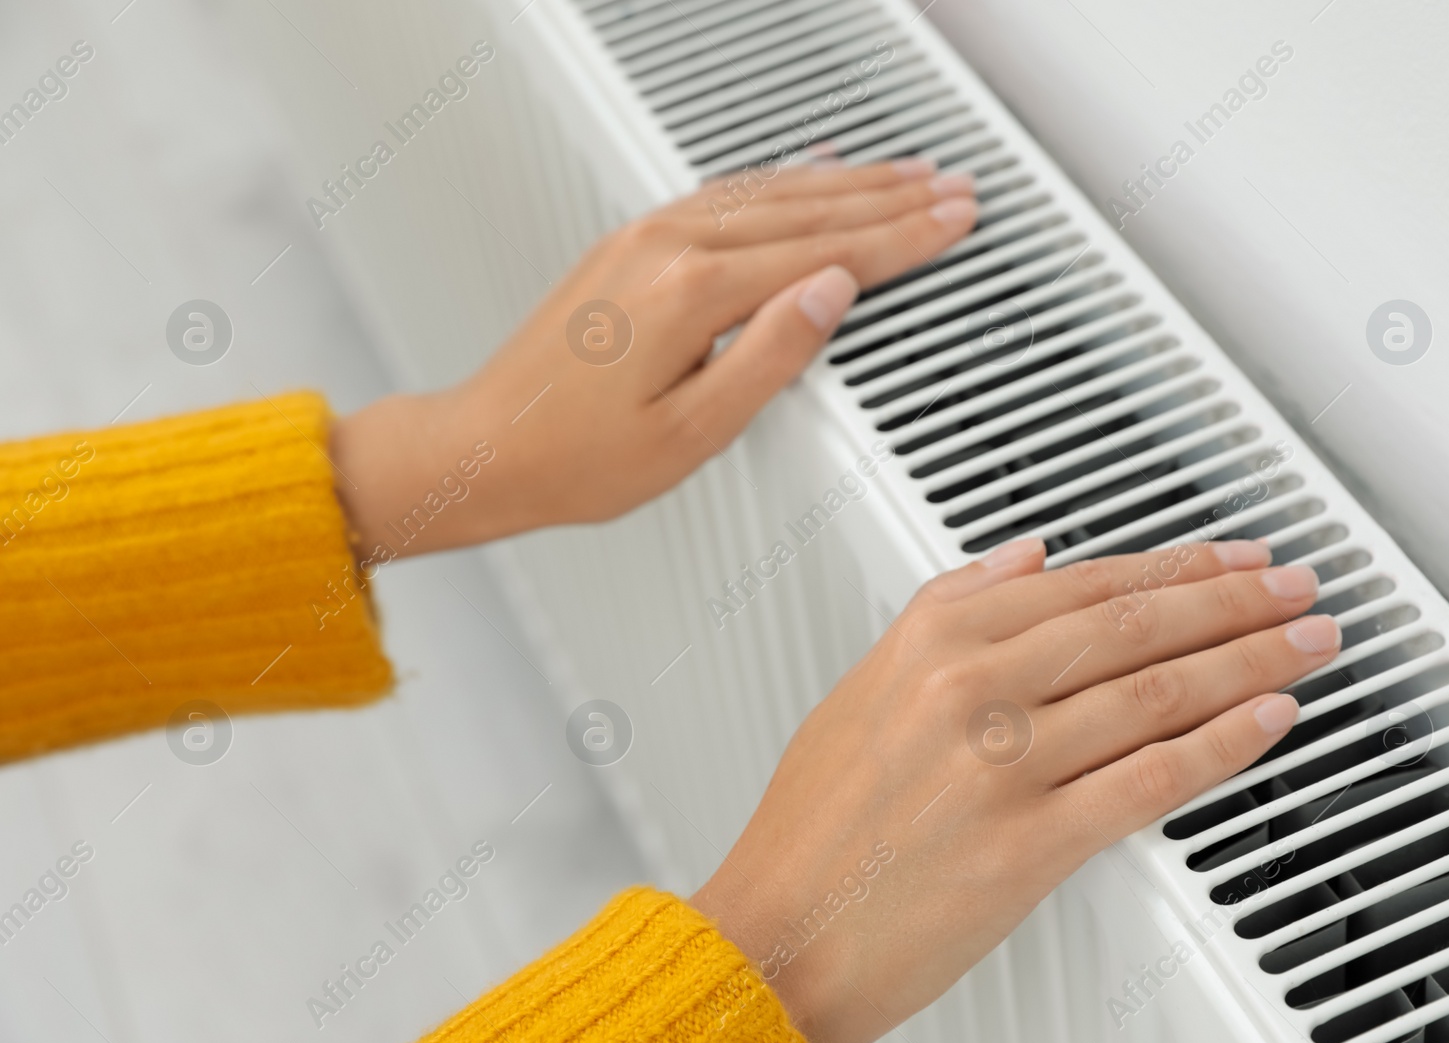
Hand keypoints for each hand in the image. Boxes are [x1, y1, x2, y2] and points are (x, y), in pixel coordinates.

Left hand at [328, 159, 977, 557]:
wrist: (487, 446)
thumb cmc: (576, 457)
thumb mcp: (693, 432)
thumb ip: (771, 356)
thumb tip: (833, 294)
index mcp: (692, 293)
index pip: (827, 251)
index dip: (902, 238)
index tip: (953, 220)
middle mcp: (668, 248)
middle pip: (807, 207)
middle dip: (891, 197)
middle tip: (952, 189)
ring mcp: (645, 238)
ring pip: (770, 190)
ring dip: (846, 179)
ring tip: (905, 174)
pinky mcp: (630, 245)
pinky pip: (727, 192)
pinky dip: (783, 179)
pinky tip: (807, 171)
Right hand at [689, 538, 1341, 1042]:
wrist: (778, 936)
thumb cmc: (815, 827)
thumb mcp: (862, 687)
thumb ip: (948, 609)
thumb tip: (1030, 558)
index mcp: (932, 639)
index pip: (1086, 582)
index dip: (1177, 566)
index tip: (1231, 559)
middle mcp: (971, 687)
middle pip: (1136, 624)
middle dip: (1236, 600)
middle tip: (1294, 587)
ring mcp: (1004, 763)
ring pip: (1158, 690)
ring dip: (1250, 660)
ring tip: (1304, 644)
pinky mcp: (1032, 843)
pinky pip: (1153, 777)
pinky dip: (1224, 744)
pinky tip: (1268, 720)